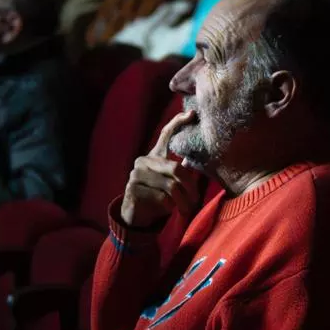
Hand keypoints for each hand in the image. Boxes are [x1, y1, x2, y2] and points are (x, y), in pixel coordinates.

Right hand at [120, 110, 199, 228]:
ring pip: (170, 185)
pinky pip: (161, 197)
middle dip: (190, 186)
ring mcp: (136, 174)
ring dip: (182, 200)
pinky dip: (169, 206)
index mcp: (154, 155)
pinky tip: (168, 209)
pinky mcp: (132, 189)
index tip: (192, 114)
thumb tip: (195, 159)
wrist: (137, 215)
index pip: (166, 134)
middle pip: (176, 167)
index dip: (178, 122)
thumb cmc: (158, 196)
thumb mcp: (169, 180)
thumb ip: (179, 169)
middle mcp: (143, 161)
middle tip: (196, 199)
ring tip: (186, 208)